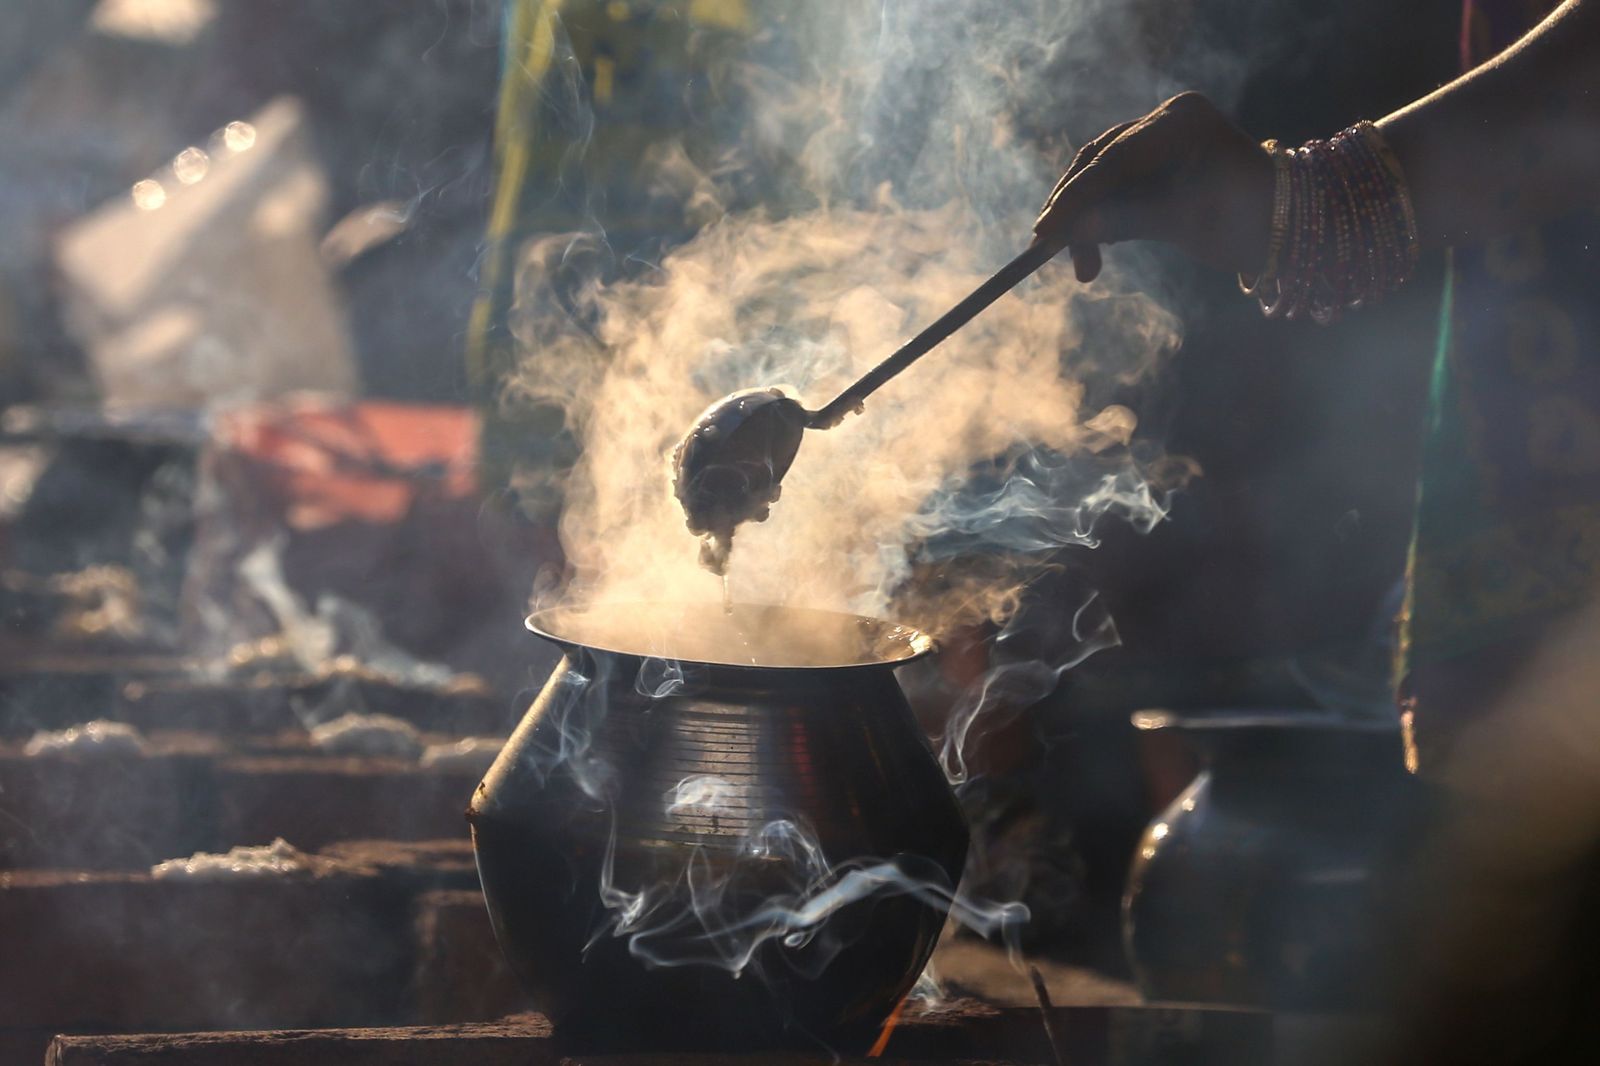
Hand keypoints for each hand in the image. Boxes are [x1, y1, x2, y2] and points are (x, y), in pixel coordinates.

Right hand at [1035, 93, 1275, 281]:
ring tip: (1082, 261)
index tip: (1045, 231)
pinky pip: (1118, 188)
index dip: (1075, 197)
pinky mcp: (1158, 163)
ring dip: (1087, 218)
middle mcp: (1167, 120)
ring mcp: (1162, 139)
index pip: (1114, 159)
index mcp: (1181, 120)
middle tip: (1049, 247)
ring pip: (1104, 178)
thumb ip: (1126, 221)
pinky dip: (1104, 217)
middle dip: (1076, 208)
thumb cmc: (1248, 222)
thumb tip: (1070, 231)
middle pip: (1101, 162)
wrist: (1288, 229)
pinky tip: (1094, 246)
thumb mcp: (1184, 223)